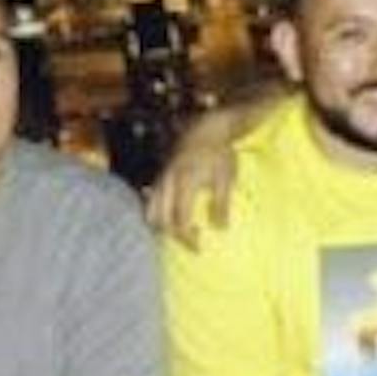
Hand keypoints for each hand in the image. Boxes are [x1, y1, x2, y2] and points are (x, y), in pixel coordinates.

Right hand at [146, 112, 240, 247]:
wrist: (206, 128)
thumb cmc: (219, 154)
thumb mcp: (226, 178)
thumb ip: (221, 204)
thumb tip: (220, 229)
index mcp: (184, 184)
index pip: (179, 221)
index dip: (188, 238)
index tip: (200, 247)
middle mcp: (167, 183)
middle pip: (160, 220)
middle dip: (174, 236)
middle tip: (193, 242)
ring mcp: (160, 179)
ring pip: (150, 212)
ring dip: (163, 226)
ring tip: (182, 232)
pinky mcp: (159, 177)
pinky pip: (151, 201)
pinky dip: (158, 214)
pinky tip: (173, 219)